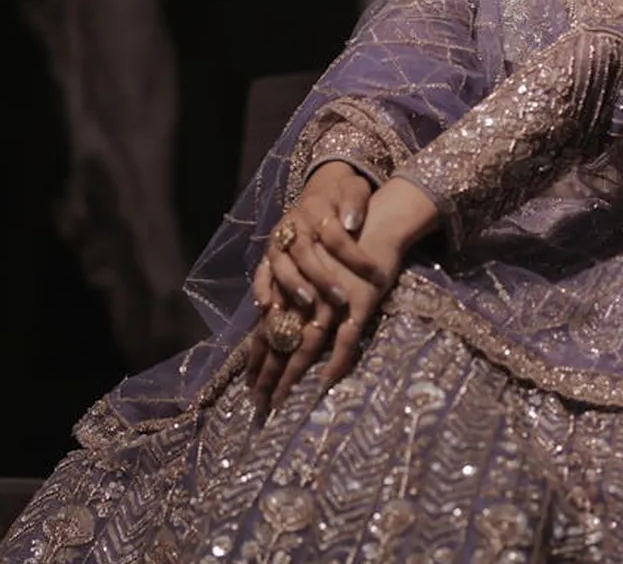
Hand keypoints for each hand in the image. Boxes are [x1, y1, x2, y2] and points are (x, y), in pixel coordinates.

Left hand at [249, 177, 439, 412]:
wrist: (374, 220)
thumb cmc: (343, 240)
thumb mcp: (314, 263)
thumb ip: (298, 287)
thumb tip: (281, 312)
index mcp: (292, 288)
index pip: (268, 329)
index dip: (258, 356)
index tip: (248, 383)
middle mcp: (305, 296)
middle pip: (281, 342)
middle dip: (268, 373)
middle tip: (257, 403)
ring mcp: (330, 302)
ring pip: (304, 345)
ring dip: (291, 374)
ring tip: (280, 399)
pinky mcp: (357, 303)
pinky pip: (345, 339)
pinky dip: (336, 362)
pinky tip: (324, 382)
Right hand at [252, 162, 386, 319]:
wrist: (319, 192)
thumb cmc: (341, 194)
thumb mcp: (354, 188)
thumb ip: (354, 202)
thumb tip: (351, 223)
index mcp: (316, 209)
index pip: (334, 236)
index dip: (355, 257)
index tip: (376, 275)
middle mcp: (293, 224)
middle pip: (303, 252)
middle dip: (322, 277)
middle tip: (341, 298)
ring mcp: (278, 239)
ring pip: (280, 263)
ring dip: (292, 284)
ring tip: (308, 303)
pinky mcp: (270, 252)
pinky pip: (262, 270)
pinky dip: (262, 288)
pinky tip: (268, 306)